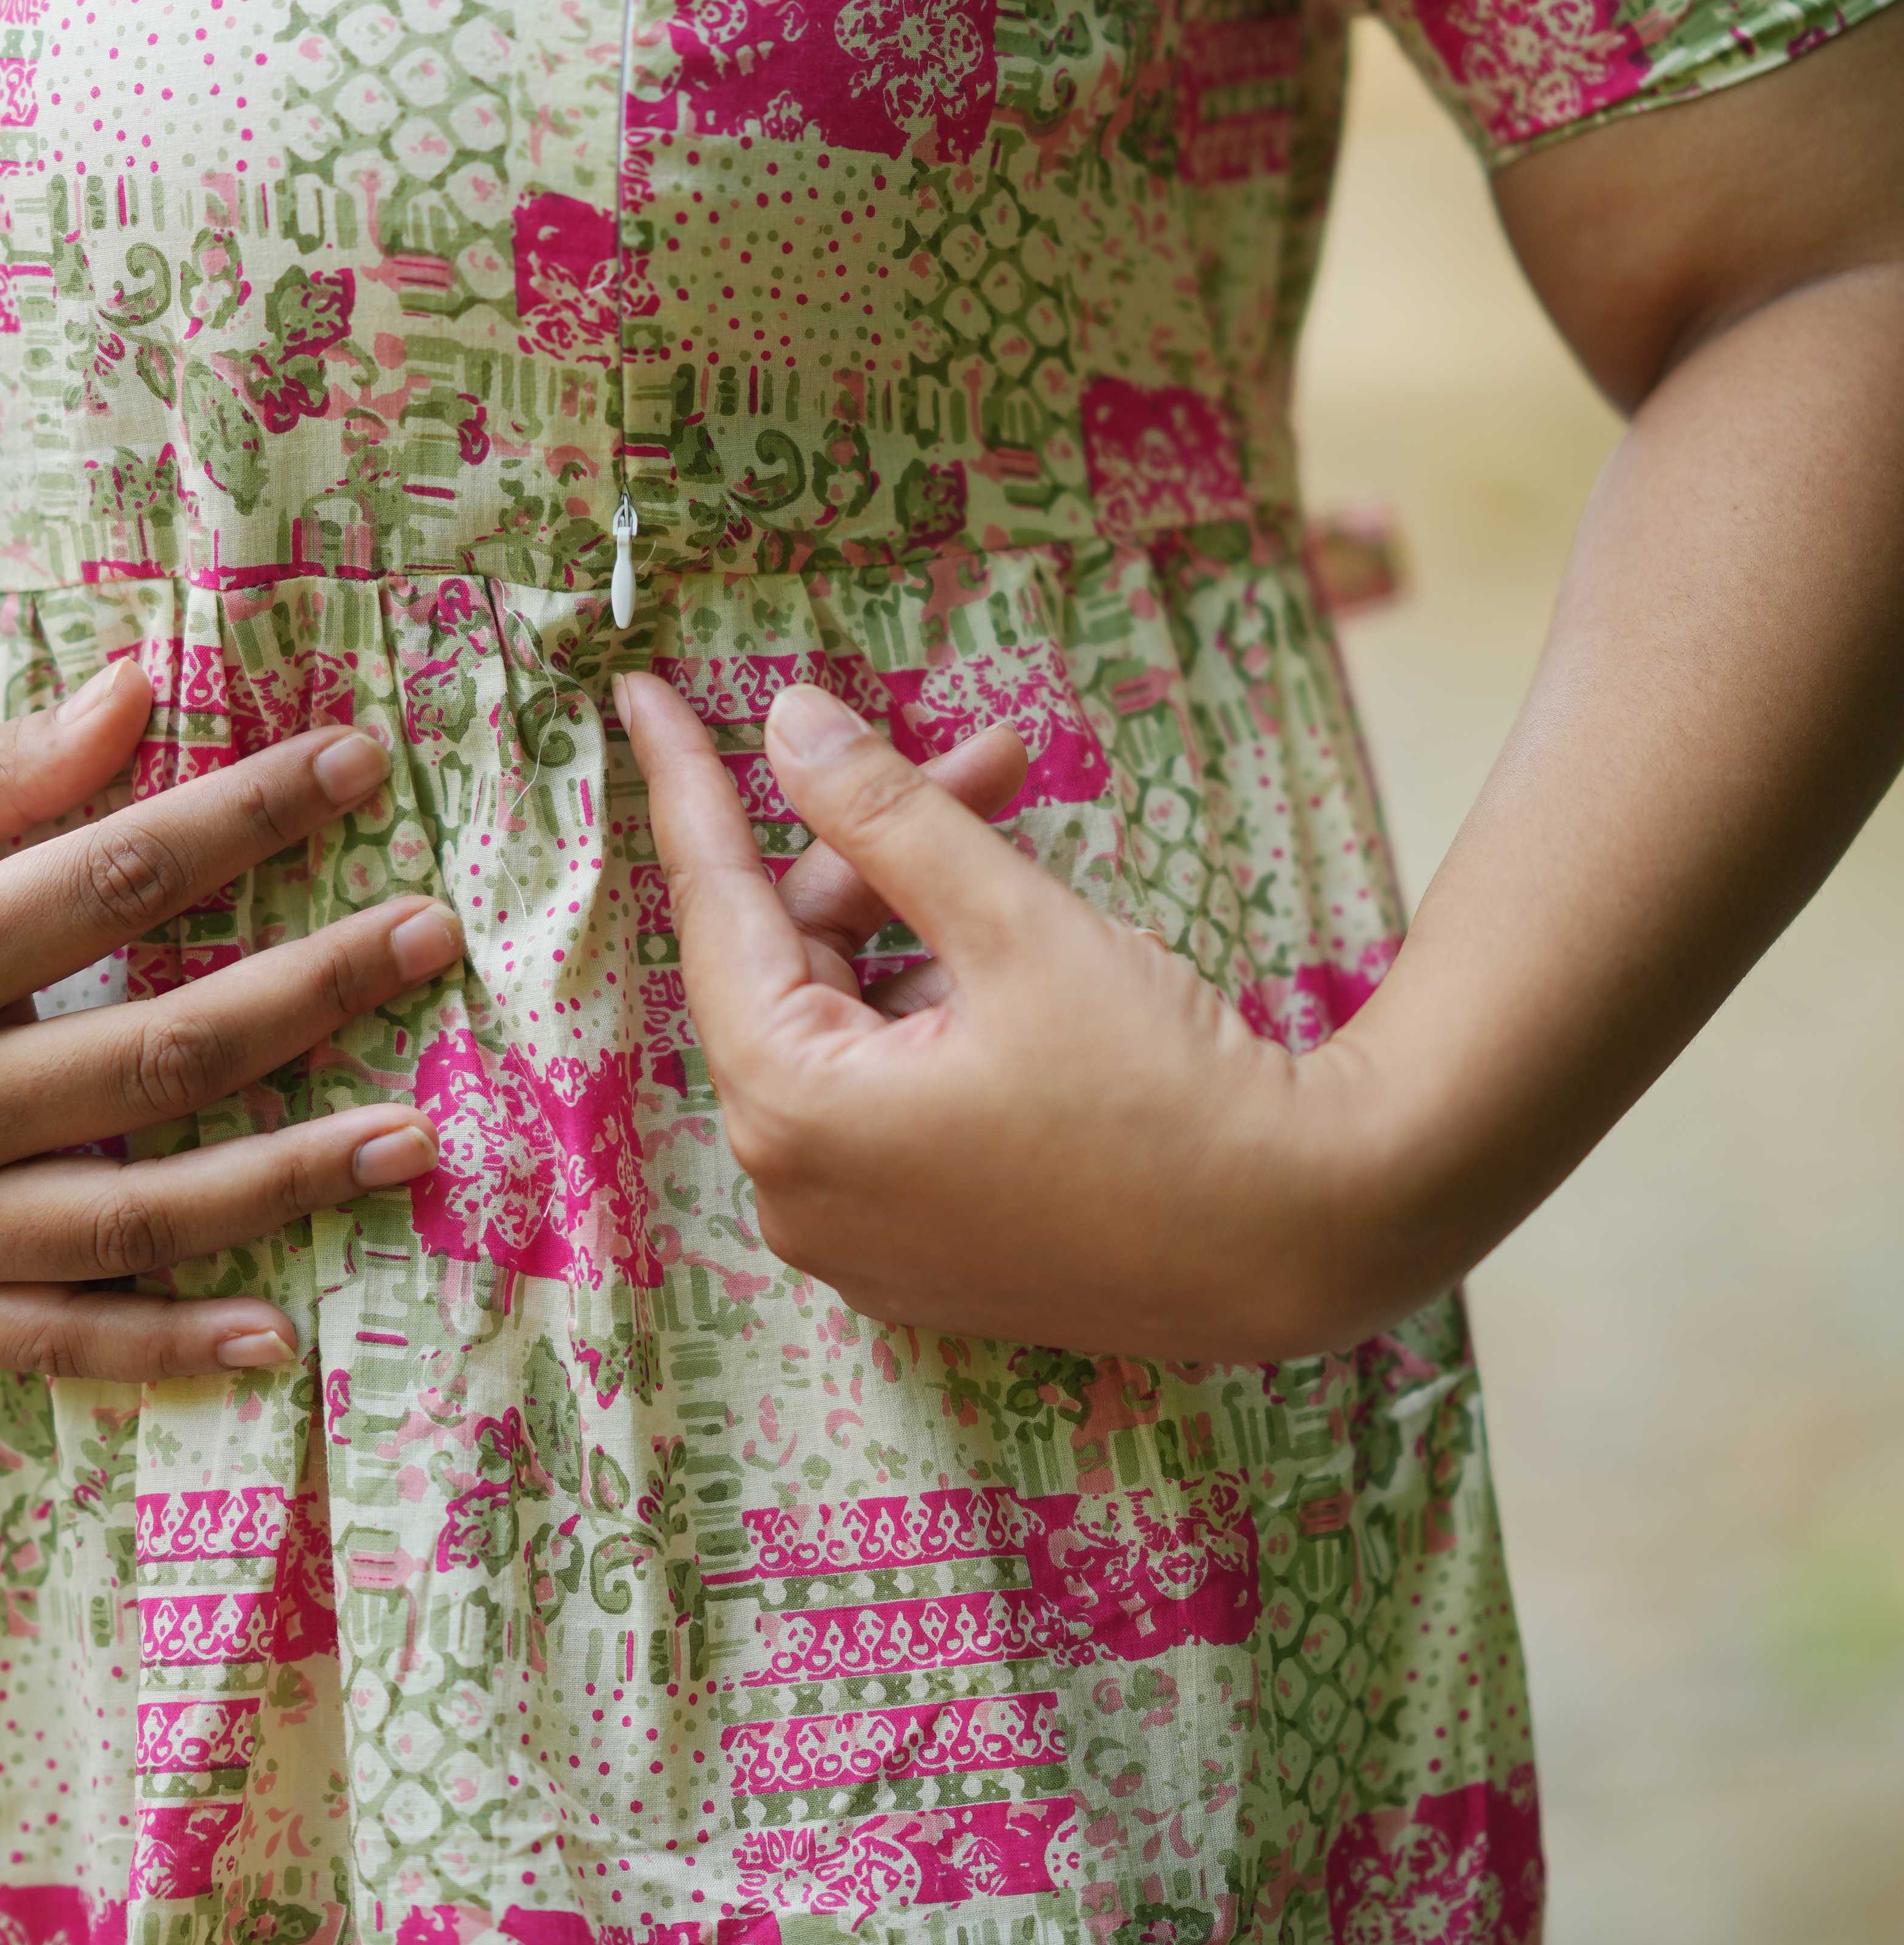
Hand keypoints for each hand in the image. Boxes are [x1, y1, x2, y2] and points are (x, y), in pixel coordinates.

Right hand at [0, 658, 457, 1379]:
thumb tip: (131, 695)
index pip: (117, 876)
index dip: (248, 816)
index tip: (359, 764)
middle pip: (160, 1048)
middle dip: (313, 986)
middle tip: (432, 932)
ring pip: (137, 1213)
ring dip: (288, 1179)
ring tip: (416, 1140)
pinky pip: (55, 1342)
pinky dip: (165, 1348)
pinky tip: (278, 1335)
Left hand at [621, 673, 1390, 1358]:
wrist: (1302, 1237)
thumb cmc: (1166, 1089)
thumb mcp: (1015, 924)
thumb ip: (887, 818)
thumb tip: (790, 725)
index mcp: (795, 1110)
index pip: (713, 910)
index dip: (687, 786)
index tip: (641, 693)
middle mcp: (796, 1190)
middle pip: (794, 965)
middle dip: (880, 850)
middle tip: (993, 761)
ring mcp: (854, 1235)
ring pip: (846, 1023)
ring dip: (922, 922)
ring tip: (1031, 843)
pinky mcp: (917, 1251)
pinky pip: (883, 1098)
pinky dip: (933, 1009)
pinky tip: (1020, 958)